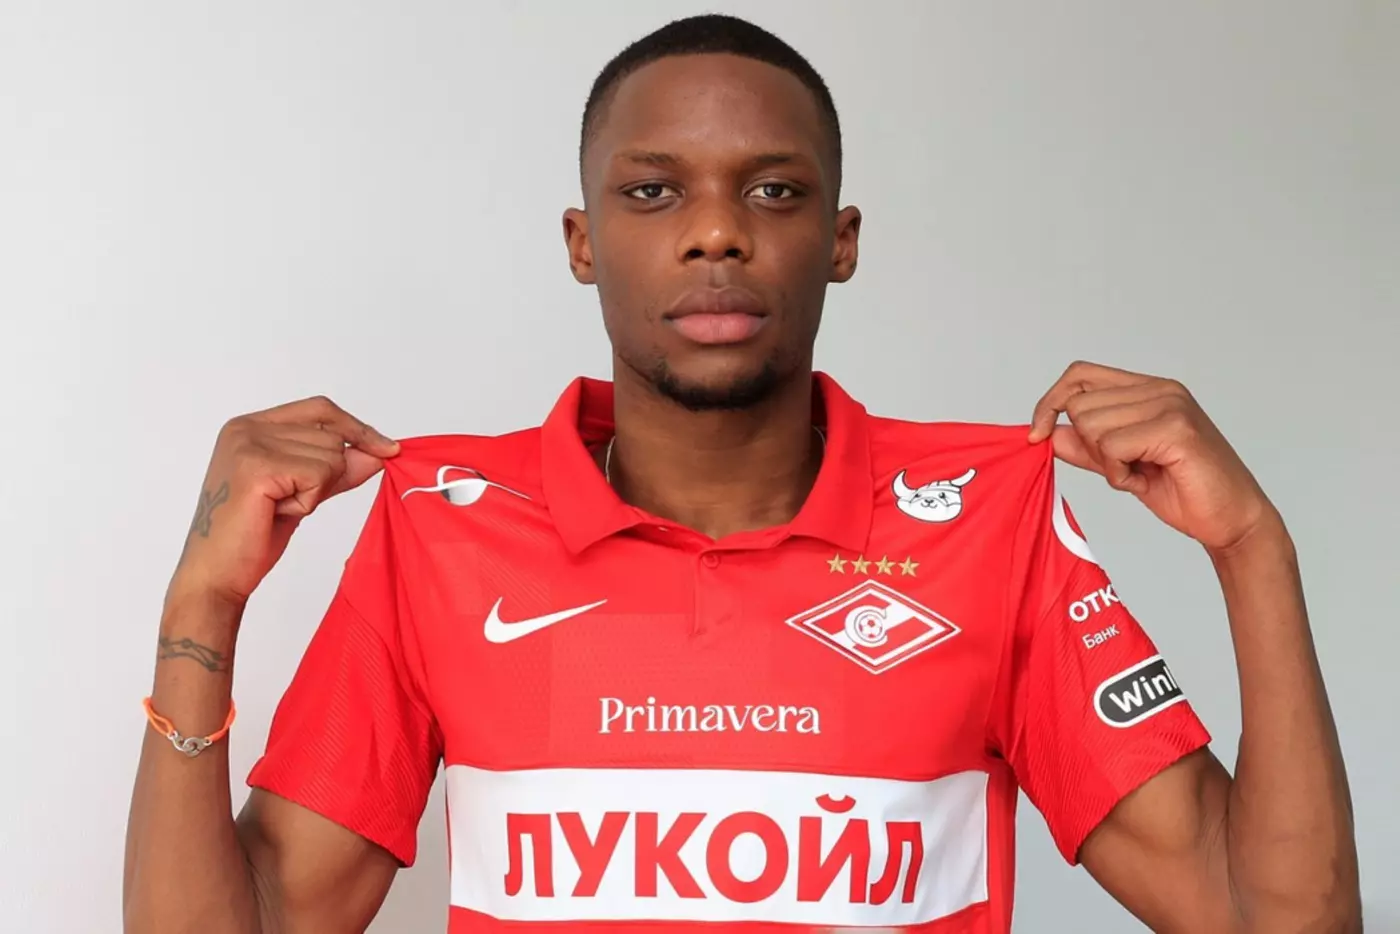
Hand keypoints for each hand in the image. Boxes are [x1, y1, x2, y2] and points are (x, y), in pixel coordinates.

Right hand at [167, 395, 399, 607]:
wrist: (217, 575)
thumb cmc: (252, 535)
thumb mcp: (303, 491)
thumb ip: (337, 468)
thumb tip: (381, 453)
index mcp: (250, 425)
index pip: (320, 409)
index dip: (357, 428)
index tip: (388, 448)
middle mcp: (246, 428)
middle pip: (331, 437)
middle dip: (326, 477)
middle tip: (285, 503)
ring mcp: (249, 445)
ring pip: (330, 458)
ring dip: (314, 492)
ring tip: (276, 509)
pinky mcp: (257, 468)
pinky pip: (318, 477)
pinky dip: (307, 503)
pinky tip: (275, 513)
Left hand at [1027, 361, 1276, 553]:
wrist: (1231, 520)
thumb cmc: (1184, 491)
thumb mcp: (1121, 466)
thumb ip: (1087, 448)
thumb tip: (1049, 433)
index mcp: (1148, 389)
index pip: (1080, 374)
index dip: (1050, 402)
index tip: (1037, 434)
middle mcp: (1160, 389)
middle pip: (1080, 405)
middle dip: (1088, 447)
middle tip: (1123, 467)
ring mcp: (1170, 404)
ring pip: (1092, 426)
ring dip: (1106, 463)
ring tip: (1140, 473)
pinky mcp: (1175, 428)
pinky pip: (1111, 446)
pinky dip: (1118, 473)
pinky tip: (1146, 479)